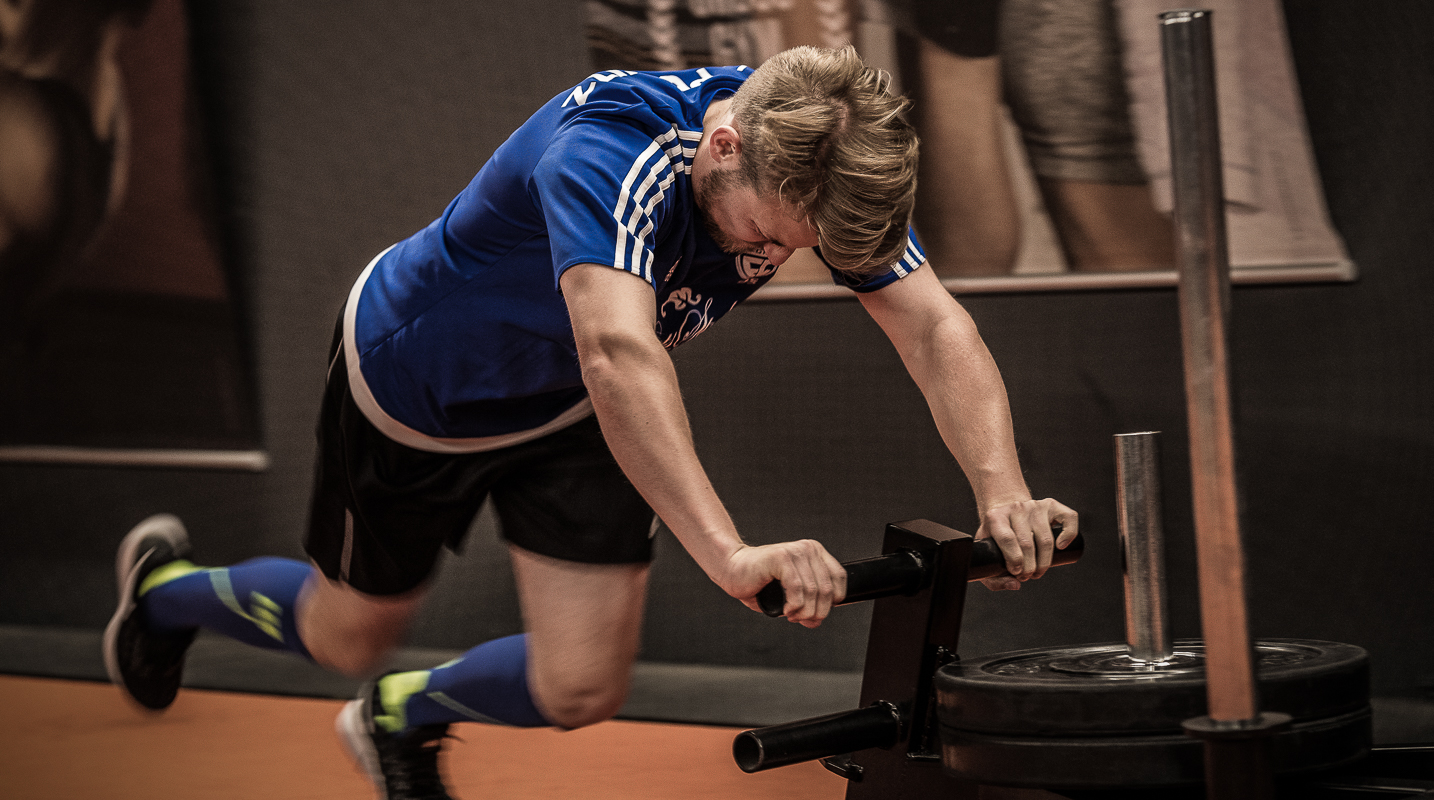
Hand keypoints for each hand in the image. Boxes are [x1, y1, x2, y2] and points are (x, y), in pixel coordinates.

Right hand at [719, 540, 846, 627]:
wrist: (731, 569)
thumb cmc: (757, 582)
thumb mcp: (789, 595)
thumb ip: (806, 605)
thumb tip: (816, 621)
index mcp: (814, 553)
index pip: (839, 579)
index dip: (832, 602)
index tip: (816, 613)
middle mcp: (807, 549)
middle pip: (827, 589)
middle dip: (817, 612)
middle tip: (802, 620)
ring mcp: (795, 552)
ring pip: (813, 591)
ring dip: (804, 611)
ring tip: (791, 615)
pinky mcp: (781, 558)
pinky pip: (797, 588)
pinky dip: (794, 605)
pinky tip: (785, 610)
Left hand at [976, 498, 1078, 590]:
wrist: (1005, 512)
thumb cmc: (996, 538)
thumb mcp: (986, 554)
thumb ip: (993, 578)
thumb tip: (1015, 585)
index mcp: (995, 517)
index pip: (1007, 539)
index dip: (1014, 561)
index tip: (1016, 573)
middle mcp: (1016, 508)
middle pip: (1027, 543)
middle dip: (1029, 567)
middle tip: (1026, 576)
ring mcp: (1035, 506)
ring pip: (1046, 539)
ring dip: (1044, 562)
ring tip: (1037, 572)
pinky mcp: (1052, 505)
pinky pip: (1068, 518)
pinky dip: (1069, 534)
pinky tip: (1061, 547)